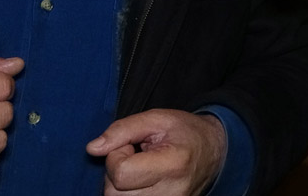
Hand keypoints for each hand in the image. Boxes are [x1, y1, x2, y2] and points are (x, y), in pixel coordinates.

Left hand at [86, 109, 226, 195]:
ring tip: (139, 169)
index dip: (117, 155)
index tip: (131, 145)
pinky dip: (129, 193)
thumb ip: (122, 130)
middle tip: (134, 156)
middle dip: (116, 172)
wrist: (214, 151)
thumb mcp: (156, 119)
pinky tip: (141, 181)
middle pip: (115, 194)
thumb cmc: (185, 131)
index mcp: (172, 164)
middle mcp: (172, 193)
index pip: (121, 173)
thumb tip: (93, 148)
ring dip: (121, 185)